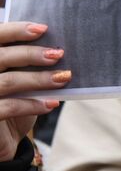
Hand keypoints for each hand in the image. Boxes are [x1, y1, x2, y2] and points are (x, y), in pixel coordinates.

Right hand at [0, 22, 69, 162]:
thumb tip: (55, 46)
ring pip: (7, 82)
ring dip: (39, 79)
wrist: (1, 140)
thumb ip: (24, 62)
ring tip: (63, 78)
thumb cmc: (10, 103)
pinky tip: (52, 103)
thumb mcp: (16, 78)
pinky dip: (32, 104)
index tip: (43, 29)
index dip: (15, 30)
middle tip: (58, 55)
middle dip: (31, 54)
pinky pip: (8, 107)